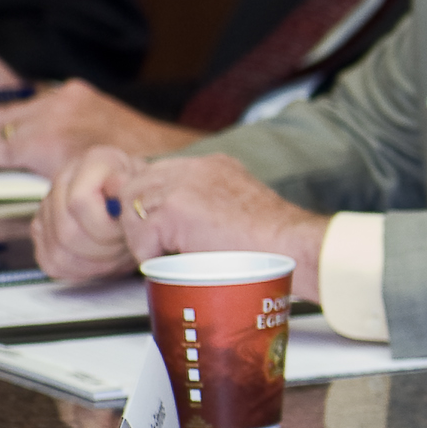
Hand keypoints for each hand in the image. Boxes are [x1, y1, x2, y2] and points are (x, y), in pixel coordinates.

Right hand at [0, 80, 198, 177]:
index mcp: (51, 136)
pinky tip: (14, 127)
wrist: (170, 158)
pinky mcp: (79, 94)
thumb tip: (1, 189)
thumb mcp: (72, 192)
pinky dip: (20, 116)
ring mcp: (68, 98)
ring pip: (12, 108)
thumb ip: (32, 185)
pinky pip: (36, 102)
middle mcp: (57, 110)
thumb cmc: (128, 182)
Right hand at [33, 146, 143, 279]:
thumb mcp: (149, 189)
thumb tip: (118, 186)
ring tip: (118, 254)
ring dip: (95, 263)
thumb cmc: (143, 195)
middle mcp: (63, 180)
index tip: (128, 231)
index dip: (106, 226)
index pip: (79, 202)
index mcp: (93, 162)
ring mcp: (47, 207)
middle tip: (126, 247)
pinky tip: (102, 261)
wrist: (133, 199)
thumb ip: (134, 190)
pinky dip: (81, 270)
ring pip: (60, 253)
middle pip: (68, 233)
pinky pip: (53, 263)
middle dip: (104, 250)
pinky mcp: (41, 232)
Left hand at [35, 150, 329, 297]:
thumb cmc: (277, 244)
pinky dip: (150, 254)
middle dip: (140, 221)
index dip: (154, 206)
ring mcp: (184, 183)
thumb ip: (210, 209)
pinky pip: (140, 234)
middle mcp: (196, 166)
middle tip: (160, 250)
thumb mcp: (240, 212)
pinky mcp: (175, 206)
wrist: (293, 247)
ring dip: (145, 239)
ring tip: (171, 258)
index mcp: (214, 166)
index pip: (158, 176)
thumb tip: (183, 232)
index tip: (163, 233)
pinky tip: (177, 261)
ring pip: (133, 208)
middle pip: (138, 187)